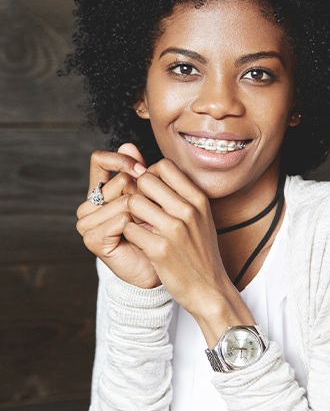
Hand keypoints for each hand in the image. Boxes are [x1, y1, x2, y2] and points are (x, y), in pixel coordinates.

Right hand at [76, 143, 160, 288]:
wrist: (161, 265)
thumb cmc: (157, 230)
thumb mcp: (150, 196)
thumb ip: (138, 172)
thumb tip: (127, 145)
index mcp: (101, 190)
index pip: (99, 160)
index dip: (121, 160)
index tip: (143, 169)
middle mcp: (90, 204)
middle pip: (119, 182)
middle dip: (143, 195)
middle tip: (154, 213)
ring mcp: (88, 222)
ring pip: (122, 201)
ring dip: (143, 213)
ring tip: (150, 226)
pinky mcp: (92, 239)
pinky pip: (120, 220)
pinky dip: (137, 226)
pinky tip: (142, 235)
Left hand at [124, 158, 254, 345]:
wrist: (209, 288)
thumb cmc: (201, 251)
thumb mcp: (201, 217)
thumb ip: (182, 194)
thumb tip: (152, 171)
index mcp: (199, 199)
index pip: (165, 166)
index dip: (151, 174)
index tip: (150, 191)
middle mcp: (189, 210)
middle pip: (146, 180)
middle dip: (138, 192)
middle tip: (141, 209)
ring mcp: (175, 229)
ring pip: (134, 202)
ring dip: (131, 214)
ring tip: (140, 225)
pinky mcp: (160, 249)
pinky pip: (129, 228)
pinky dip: (130, 235)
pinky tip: (141, 242)